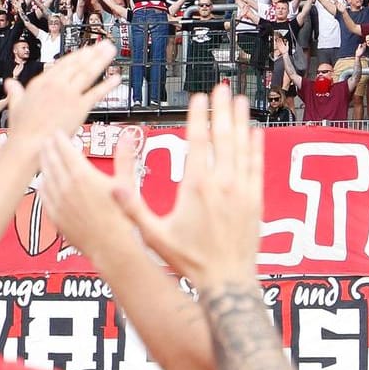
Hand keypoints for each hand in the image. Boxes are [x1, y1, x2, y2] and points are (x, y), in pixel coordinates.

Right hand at [1, 41, 116, 138]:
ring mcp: (70, 95)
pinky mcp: (80, 108)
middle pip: (79, 64)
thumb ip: (15, 91)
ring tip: (111, 51)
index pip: (64, 63)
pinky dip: (108, 85)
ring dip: (102, 60)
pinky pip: (97, 93)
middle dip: (93, 53)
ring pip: (89, 73)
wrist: (29, 145)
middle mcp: (57, 85)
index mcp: (41, 82)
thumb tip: (9, 83)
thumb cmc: (22, 129)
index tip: (87, 49)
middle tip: (104, 44)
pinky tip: (116, 78)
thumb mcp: (15, 105)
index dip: (78, 55)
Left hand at [36, 133, 144, 261]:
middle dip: (49, 148)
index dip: (60, 139)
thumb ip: (125, 157)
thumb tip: (128, 136)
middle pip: (52, 160)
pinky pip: (44, 196)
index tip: (58, 133)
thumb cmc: (123, 218)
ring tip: (45, 158)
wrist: (113, 247)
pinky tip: (44, 183)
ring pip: (45, 177)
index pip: (65, 149)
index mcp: (83, 175)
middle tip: (48, 141)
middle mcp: (67, 187)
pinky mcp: (56, 217)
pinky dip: (43, 185)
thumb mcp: (127, 183)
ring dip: (44, 164)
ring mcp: (59, 202)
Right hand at [114, 85, 264, 290]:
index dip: (198, 116)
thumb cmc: (188, 261)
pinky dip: (256, 147)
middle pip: (223, 136)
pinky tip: (256, 132)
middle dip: (222, 109)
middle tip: (221, 87)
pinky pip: (257, 166)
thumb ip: (132, 210)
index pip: (198, 141)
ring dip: (241, 121)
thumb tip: (111, 188)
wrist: (226, 282)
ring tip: (239, 101)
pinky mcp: (256, 201)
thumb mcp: (154, 236)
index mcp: (196, 187)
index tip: (198, 97)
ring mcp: (242, 191)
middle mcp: (223, 184)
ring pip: (243, 146)